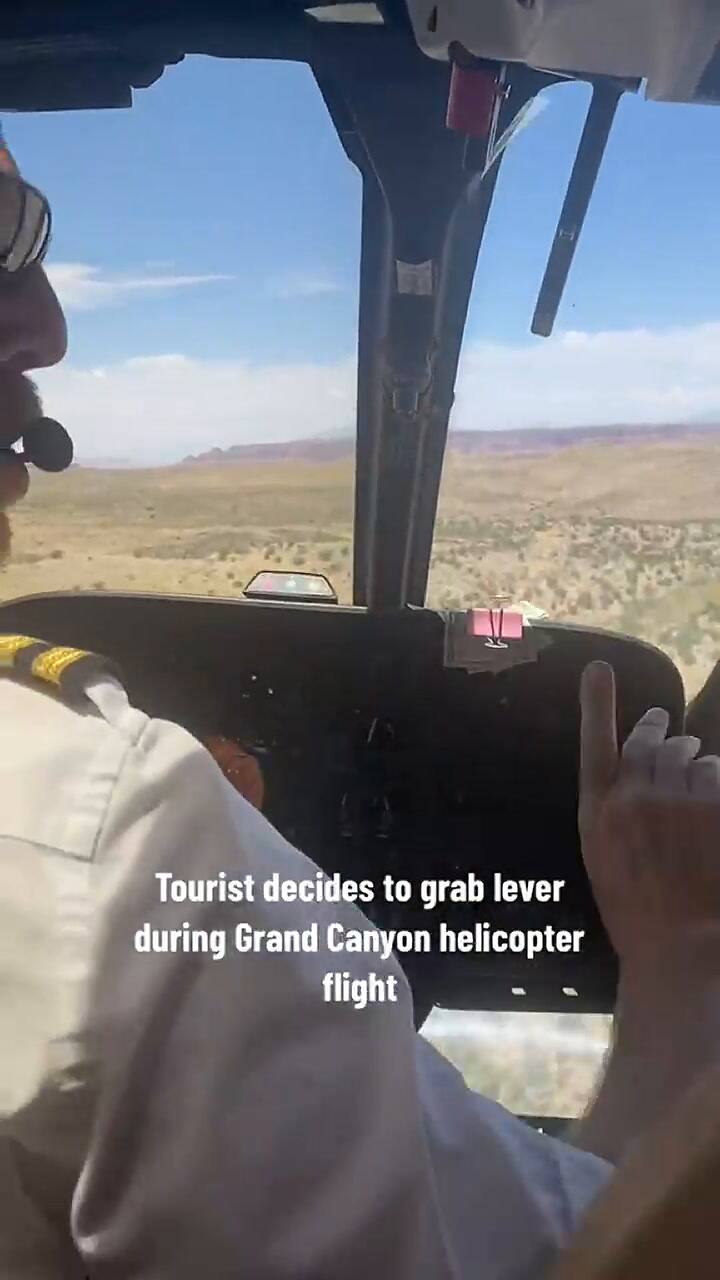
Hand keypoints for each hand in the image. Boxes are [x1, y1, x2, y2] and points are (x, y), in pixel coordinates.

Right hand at [579, 660, 719, 973]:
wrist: (679, 947)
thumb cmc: (638, 913)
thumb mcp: (605, 859)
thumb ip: (617, 813)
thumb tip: (639, 778)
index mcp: (598, 812)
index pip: (594, 744)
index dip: (597, 703)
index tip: (598, 668)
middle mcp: (633, 797)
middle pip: (650, 744)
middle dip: (661, 732)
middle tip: (669, 729)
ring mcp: (675, 801)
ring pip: (689, 756)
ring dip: (694, 759)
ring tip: (696, 768)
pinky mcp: (712, 807)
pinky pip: (717, 774)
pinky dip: (716, 780)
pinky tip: (712, 793)